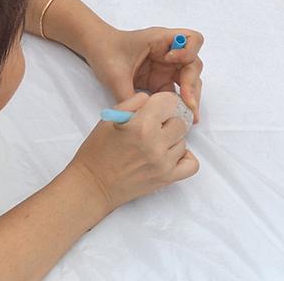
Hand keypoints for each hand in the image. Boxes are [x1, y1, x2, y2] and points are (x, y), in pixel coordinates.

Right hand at [69, 91, 197, 212]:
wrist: (92, 185)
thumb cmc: (98, 150)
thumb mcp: (110, 117)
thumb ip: (134, 102)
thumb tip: (153, 99)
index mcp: (141, 125)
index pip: (169, 101)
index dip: (161, 101)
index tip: (155, 107)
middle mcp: (156, 144)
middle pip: (180, 122)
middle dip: (167, 121)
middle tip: (153, 127)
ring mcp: (164, 163)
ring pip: (183, 141)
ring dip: (172, 140)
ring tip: (155, 143)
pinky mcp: (167, 178)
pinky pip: (191, 164)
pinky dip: (184, 158)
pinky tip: (170, 155)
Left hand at [82, 27, 205, 119]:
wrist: (96, 49)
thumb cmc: (106, 52)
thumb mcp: (115, 75)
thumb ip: (128, 97)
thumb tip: (138, 121)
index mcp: (161, 40)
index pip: (192, 39)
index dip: (188, 51)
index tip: (170, 61)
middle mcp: (169, 52)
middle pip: (194, 65)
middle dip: (192, 84)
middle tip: (189, 106)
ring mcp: (166, 67)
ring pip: (189, 80)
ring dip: (191, 96)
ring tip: (189, 116)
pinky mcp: (161, 79)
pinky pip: (176, 91)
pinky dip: (179, 103)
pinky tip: (179, 117)